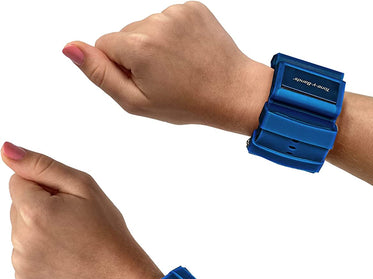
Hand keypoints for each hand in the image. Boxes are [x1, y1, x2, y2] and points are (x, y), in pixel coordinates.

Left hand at [2, 142, 161, 278]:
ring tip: (70, 241)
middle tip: (73, 223)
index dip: (45, 188)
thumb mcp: (84, 188)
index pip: (18, 182)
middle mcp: (22, 238)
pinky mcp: (24, 278)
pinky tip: (63, 256)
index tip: (69, 204)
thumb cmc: (107, 231)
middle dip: (40, 208)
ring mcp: (21, 261)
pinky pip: (23, 253)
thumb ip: (42, 166)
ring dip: (39, 229)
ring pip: (19, 230)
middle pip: (17, 206)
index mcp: (36, 211)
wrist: (118, 276)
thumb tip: (7, 151)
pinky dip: (39, 251)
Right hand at [62, 1, 272, 134]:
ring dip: (156, 45)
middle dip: (137, 56)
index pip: (104, 45)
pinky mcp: (193, 7)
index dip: (120, 68)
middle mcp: (155, 22)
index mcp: (138, 46)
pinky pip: (168, 18)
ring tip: (179, 67)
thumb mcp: (137, 102)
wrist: (232, 92)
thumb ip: (100, 75)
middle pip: (125, 34)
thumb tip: (70, 47)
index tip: (145, 82)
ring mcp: (176, 12)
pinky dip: (173, 35)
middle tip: (165, 78)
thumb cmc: (187, 103)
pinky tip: (188, 53)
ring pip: (146, 26)